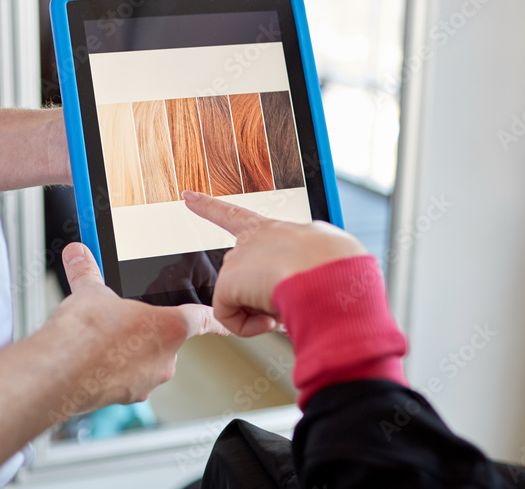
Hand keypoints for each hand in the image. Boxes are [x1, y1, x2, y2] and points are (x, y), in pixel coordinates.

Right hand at [47, 243, 228, 413]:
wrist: (58, 373)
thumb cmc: (84, 335)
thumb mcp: (88, 291)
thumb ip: (87, 270)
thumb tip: (77, 253)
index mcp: (170, 327)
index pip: (204, 320)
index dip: (214, 320)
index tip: (226, 323)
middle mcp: (165, 359)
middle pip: (168, 339)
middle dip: (148, 330)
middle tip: (123, 321)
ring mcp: (146, 382)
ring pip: (147, 361)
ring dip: (131, 351)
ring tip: (101, 340)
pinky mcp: (125, 397)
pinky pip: (128, 379)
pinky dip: (115, 370)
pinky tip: (93, 360)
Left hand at [182, 190, 366, 336]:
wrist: (331, 274)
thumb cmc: (338, 268)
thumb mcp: (325, 258)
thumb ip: (302, 268)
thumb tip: (294, 287)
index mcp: (276, 230)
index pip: (235, 215)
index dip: (209, 206)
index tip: (187, 197)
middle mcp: (252, 240)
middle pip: (246, 279)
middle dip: (261, 299)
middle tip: (291, 303)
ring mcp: (238, 259)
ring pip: (242, 301)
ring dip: (264, 312)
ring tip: (291, 306)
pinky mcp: (228, 281)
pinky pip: (229, 317)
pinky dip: (247, 327)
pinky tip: (271, 320)